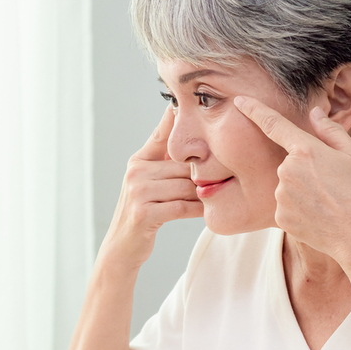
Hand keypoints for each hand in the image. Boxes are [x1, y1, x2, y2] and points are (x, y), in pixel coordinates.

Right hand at [101, 105, 202, 269]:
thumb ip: (162, 156)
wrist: (122, 247)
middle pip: (183, 166)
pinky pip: (181, 207)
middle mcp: (136, 172)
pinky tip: (206, 211)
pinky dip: (196, 210)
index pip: (162, 134)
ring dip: (202, 194)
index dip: (177, 118)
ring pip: (185, 187)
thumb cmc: (142, 211)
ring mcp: (137, 192)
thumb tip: (176, 120)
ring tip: (218, 194)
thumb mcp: (147, 181)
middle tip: (228, 171)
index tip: (192, 103)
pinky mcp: (143, 213)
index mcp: (138, 161)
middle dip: (202, 173)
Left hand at [234, 96, 350, 264]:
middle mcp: (287, 171)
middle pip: (290, 162)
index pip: (273, 124)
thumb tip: (315, 113)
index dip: (253, 110)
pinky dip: (301, 208)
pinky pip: (287, 206)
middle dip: (307, 169)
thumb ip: (330, 131)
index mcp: (306, 150)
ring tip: (330, 202)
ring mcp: (281, 195)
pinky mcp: (279, 216)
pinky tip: (320, 216)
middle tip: (334, 184)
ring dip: (304, 190)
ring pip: (288, 185)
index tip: (238, 101)